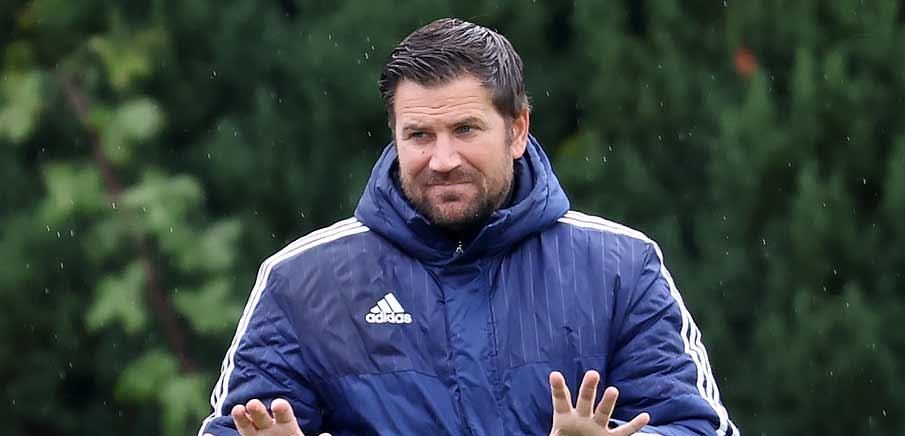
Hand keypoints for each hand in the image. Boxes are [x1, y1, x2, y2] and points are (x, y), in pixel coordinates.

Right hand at [213, 398, 330, 435]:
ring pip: (246, 426)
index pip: (284, 414)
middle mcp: (269, 428)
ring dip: (241, 418)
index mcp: (286, 425)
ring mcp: (256, 435)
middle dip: (257, 410)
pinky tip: (209, 434)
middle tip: (253, 403)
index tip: (278, 403)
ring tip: (237, 409)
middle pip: (262, 416)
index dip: (282, 409)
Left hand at [549, 371, 649, 435]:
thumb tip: (558, 425)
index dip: (558, 388)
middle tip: (592, 373)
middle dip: (589, 387)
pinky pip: (624, 431)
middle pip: (585, 400)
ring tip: (613, 390)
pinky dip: (635, 426)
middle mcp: (583, 418)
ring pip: (604, 412)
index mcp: (565, 418)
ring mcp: (597, 427)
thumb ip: (556, 433)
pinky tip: (645, 416)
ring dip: (608, 402)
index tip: (555, 374)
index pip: (561, 400)